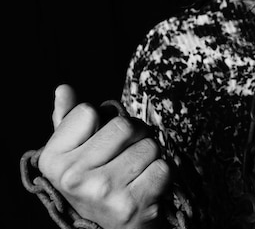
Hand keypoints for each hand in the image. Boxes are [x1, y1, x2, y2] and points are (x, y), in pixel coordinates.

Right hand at [38, 85, 171, 228]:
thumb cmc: (96, 185)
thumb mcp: (74, 155)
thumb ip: (68, 121)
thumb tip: (63, 89)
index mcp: (52, 160)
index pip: (89, 111)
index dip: (102, 123)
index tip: (100, 145)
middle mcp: (73, 177)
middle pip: (125, 125)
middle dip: (136, 136)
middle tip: (127, 156)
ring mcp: (102, 191)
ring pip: (149, 145)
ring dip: (151, 156)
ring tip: (136, 174)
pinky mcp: (131, 204)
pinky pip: (163, 167)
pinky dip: (162, 174)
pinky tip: (147, 187)